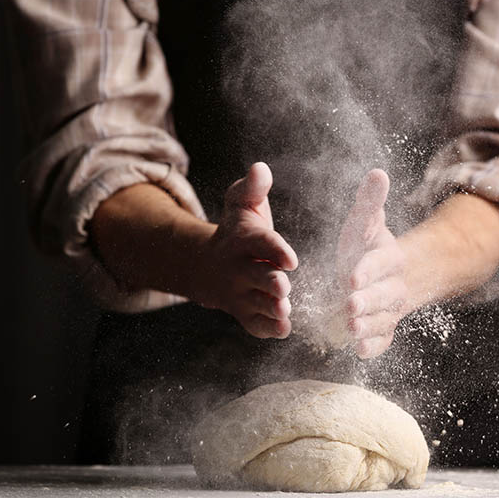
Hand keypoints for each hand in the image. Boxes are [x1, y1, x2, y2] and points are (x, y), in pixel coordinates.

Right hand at [194, 162, 298, 338]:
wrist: (207, 265)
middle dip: (270, 283)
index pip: (260, 242)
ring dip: (270, 308)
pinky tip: (283, 330)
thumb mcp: (241, 204)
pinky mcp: (243, 312)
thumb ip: (253, 188)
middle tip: (284, 288)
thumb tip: (260, 169)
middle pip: (256, 276)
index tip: (291, 259)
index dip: (275, 249)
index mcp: (243, 239)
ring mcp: (239, 292)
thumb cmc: (237, 230)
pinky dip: (267, 329)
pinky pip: (253, 324)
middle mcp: (239, 268)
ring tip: (284, 310)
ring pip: (256, 303)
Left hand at [335, 169, 409, 358]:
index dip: (367, 271)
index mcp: (389, 257)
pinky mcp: (385, 329)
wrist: (387, 275)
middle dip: (367, 301)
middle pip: (384, 296)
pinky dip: (373, 347)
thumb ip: (370, 202)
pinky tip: (359, 351)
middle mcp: (393, 286)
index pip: (379, 264)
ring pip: (383, 320)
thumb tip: (377, 172)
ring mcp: (390, 310)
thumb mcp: (366, 223)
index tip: (351, 278)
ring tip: (350, 328)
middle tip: (350, 306)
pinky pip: (384, 340)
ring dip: (368, 326)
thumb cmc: (367, 246)